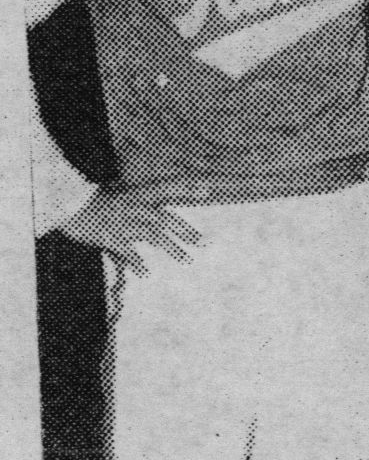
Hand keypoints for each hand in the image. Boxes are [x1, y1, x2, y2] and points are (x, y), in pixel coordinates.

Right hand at [56, 189, 204, 275]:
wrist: (70, 204)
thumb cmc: (96, 198)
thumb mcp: (122, 192)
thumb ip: (142, 199)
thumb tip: (158, 205)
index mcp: (140, 194)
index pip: (169, 187)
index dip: (188, 187)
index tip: (207, 188)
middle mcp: (137, 207)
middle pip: (167, 219)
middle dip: (188, 231)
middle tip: (207, 242)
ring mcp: (126, 223)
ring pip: (155, 236)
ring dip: (173, 249)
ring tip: (187, 260)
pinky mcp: (112, 237)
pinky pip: (129, 253)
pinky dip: (137, 263)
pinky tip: (146, 273)